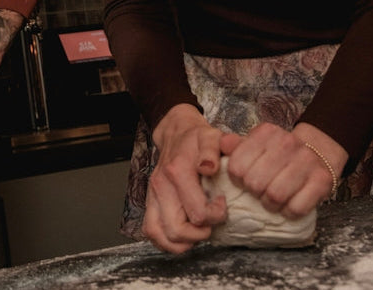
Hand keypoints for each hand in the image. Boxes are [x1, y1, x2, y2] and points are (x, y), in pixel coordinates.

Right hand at [142, 104, 227, 253]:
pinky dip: (165, 241)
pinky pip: (150, 230)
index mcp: (177, 171)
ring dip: (181, 241)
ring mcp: (152, 195)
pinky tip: (182, 237)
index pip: (197, 213)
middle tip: (211, 224)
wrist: (176, 132)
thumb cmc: (197, 138)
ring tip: (197, 233)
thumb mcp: (212, 136)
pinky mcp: (149, 201)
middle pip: (177, 229)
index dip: (216, 216)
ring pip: (160, 234)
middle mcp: (161, 186)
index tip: (222, 204)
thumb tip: (209, 168)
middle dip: (199, 234)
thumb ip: (212, 150)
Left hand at [219, 122, 347, 218]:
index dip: (237, 179)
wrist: (319, 151)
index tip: (244, 180)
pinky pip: (297, 208)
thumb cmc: (279, 153)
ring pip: (275, 196)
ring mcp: (307, 161)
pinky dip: (289, 212)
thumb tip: (223, 144)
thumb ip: (236, 146)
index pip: (236, 166)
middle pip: (254, 183)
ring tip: (273, 200)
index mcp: (266, 132)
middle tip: (260, 192)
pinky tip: (289, 204)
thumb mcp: (256, 143)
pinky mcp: (323, 180)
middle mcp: (287, 143)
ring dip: (271, 205)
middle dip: (254, 193)